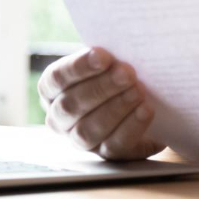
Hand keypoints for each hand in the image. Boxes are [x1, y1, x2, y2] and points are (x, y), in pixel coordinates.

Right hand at [37, 47, 163, 159]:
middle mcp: (60, 118)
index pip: (57, 78)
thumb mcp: (108, 61)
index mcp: (53, 90)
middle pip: (72, 105)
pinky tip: (146, 110)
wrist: (141, 98)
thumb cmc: (116, 72)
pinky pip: (113, 146)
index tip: (103, 55)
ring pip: (88, 130)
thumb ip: (108, 55)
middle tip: (127, 72)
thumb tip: (123, 44)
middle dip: (101, 88)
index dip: (79, 67)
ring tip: (138, 90)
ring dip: (115, 108)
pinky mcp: (106, 154)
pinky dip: (131, 127)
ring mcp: (80, 140)